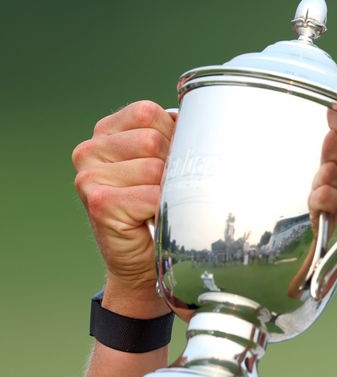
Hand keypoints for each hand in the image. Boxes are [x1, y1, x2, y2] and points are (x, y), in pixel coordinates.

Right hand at [72, 101, 174, 308]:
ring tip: (158, 206)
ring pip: (156, 168)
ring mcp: (89, 176)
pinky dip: (163, 210)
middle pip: (154, 140)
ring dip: (168, 192)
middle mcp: (89, 150)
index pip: (150, 113)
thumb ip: (174, 137)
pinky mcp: (98, 202)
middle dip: (173, 167)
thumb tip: (207, 119)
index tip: (171, 164)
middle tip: (165, 191)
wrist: (144, 263)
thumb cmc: (160, 209)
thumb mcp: (166, 162)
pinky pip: (152, 196)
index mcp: (106, 132)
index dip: (173, 137)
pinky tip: (151, 220)